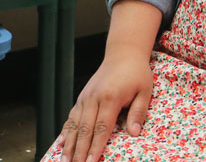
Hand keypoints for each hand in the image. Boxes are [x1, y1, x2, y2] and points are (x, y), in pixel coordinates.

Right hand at [56, 47, 152, 161]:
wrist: (123, 54)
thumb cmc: (136, 73)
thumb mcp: (145, 90)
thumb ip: (138, 112)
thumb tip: (134, 133)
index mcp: (111, 97)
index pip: (102, 128)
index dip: (96, 147)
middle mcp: (94, 98)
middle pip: (85, 130)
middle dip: (79, 151)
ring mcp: (86, 97)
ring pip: (75, 125)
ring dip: (69, 145)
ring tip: (65, 161)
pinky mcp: (82, 97)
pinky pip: (72, 116)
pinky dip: (66, 131)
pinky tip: (61, 143)